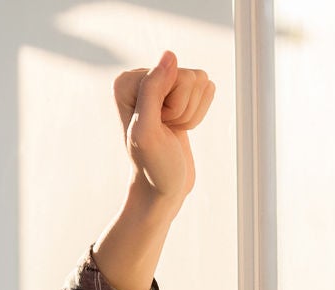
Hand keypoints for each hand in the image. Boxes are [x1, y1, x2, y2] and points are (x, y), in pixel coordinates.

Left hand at [111, 51, 212, 206]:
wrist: (161, 189)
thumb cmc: (152, 167)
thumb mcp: (147, 131)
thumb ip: (152, 90)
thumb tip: (169, 54)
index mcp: (126, 81)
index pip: (173, 74)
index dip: (172, 106)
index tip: (156, 126)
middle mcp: (142, 78)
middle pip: (190, 75)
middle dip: (183, 110)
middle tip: (165, 130)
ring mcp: (162, 85)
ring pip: (202, 81)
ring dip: (192, 113)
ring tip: (171, 130)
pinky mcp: (180, 95)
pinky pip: (208, 89)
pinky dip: (200, 113)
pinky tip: (180, 127)